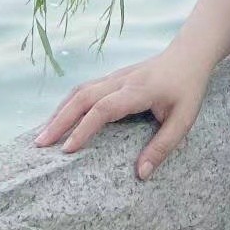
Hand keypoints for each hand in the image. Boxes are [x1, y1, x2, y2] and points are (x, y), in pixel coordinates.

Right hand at [34, 44, 212, 180]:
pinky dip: (68, 104)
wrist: (189, 55)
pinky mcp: (113, 78)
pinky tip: (60, 119)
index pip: (104, 108)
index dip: (84, 128)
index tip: (67, 150)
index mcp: (138, 91)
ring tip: (42, 135)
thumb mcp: (184, 120)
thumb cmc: (187, 88)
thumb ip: (163, 146)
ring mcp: (115, 76)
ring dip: (60, 111)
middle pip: (83, 96)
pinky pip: (85, 89)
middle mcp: (121, 81)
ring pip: (80, 90)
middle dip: (59, 120)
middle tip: (40, 145)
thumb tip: (141, 174)